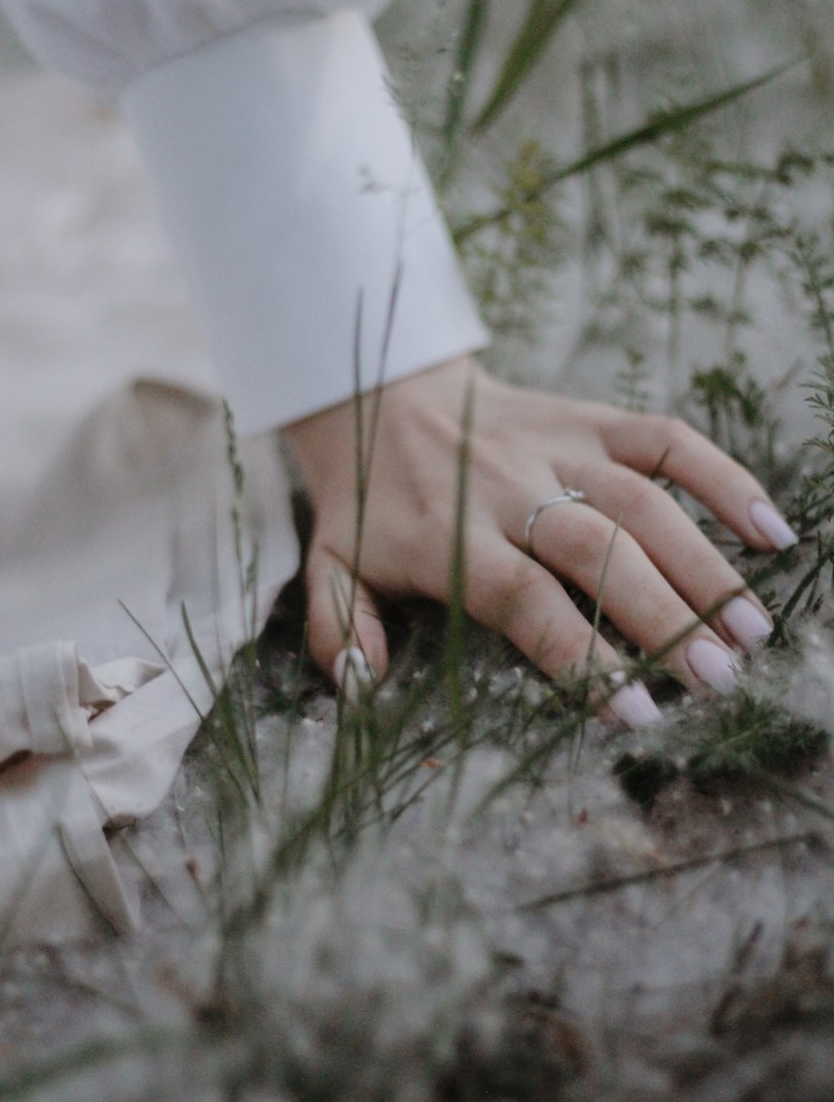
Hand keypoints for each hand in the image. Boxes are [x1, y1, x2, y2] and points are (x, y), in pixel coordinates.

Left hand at [282, 356, 795, 725]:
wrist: (380, 389)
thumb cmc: (369, 500)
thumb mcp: (330, 564)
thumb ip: (338, 630)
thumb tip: (363, 691)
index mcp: (452, 536)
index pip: (524, 598)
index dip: (581, 655)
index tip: (637, 712)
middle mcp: (510, 488)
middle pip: (596, 550)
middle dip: (661, 615)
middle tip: (718, 680)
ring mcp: (558, 447)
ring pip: (641, 501)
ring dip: (703, 564)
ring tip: (751, 631)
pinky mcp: (591, 418)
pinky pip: (665, 438)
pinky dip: (722, 477)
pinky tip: (771, 532)